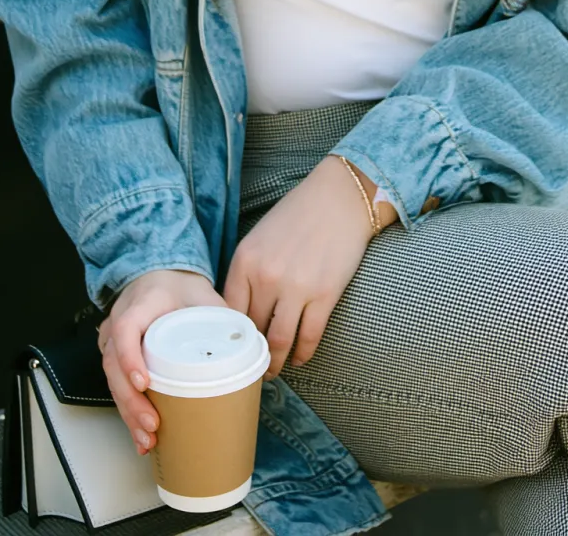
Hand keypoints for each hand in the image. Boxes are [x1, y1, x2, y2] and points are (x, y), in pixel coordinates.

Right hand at [97, 268, 225, 453]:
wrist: (160, 278)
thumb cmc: (181, 288)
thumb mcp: (203, 294)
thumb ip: (222, 314)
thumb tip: (249, 344)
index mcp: (142, 303)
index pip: (127, 329)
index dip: (130, 357)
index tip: (144, 383)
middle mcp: (120, 321)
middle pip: (113, 365)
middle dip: (131, 400)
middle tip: (152, 425)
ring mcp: (113, 340)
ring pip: (112, 380)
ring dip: (129, 413)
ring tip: (147, 440)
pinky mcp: (115, 357)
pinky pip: (116, 386)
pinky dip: (129, 412)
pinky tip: (142, 437)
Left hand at [224, 157, 389, 377]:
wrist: (339, 197)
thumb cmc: (298, 215)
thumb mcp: (260, 237)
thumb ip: (247, 271)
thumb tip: (238, 311)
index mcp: (245, 260)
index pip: (228, 312)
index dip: (230, 335)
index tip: (232, 348)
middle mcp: (266, 277)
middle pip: (252, 330)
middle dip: (251, 352)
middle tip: (251, 366)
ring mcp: (296, 288)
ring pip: (278, 341)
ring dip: (275, 363)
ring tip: (274, 371)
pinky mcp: (324, 295)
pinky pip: (308, 337)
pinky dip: (303, 354)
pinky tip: (300, 358)